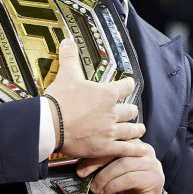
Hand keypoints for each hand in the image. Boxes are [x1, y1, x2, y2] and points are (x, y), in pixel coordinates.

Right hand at [43, 39, 145, 159]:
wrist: (50, 124)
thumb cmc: (59, 102)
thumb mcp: (66, 74)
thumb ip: (70, 57)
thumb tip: (68, 42)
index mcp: (106, 94)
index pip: (125, 86)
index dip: (128, 84)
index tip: (129, 84)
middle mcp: (111, 112)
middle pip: (130, 110)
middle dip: (131, 110)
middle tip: (132, 111)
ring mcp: (109, 130)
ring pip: (130, 130)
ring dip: (136, 129)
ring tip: (140, 129)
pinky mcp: (104, 147)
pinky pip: (125, 149)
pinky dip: (135, 150)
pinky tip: (143, 151)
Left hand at [78, 141, 164, 193]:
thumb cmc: (126, 192)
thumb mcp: (112, 174)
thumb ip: (104, 163)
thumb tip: (82, 160)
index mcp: (135, 145)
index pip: (114, 143)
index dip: (96, 151)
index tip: (81, 162)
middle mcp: (146, 151)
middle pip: (119, 151)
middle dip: (98, 162)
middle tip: (83, 173)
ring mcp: (153, 165)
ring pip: (124, 164)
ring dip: (105, 176)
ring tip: (95, 187)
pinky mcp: (154, 179)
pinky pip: (130, 178)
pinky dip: (114, 185)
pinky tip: (106, 191)